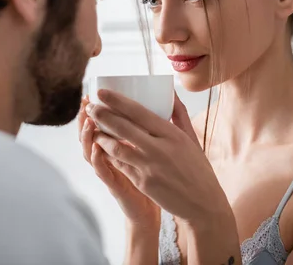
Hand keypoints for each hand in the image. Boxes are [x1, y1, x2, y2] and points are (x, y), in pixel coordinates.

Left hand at [85, 90, 231, 226]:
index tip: (102, 92)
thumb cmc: (197, 168)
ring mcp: (149, 167)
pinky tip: (102, 148)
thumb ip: (179, 113)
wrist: (202, 203)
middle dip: (102, 115)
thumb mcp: (191, 138)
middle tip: (90, 106)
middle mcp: (159, 149)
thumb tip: (170, 90)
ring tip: (91, 127)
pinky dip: (109, 155)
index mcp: (172, 134)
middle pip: (123, 127)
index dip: (117, 101)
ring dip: (101, 136)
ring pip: (117, 148)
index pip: (139, 112)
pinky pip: (121, 166)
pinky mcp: (143, 183)